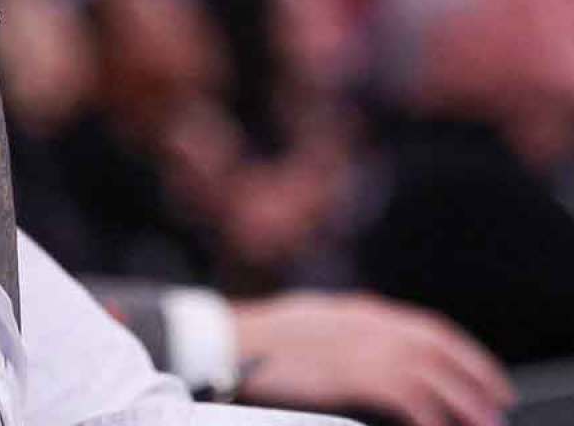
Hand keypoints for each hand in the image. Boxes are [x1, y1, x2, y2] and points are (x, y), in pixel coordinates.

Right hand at [234, 293, 514, 425]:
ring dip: (463, 400)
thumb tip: (375, 350)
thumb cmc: (263, 340)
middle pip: (437, 348)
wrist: (229, 340)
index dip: (463, 353)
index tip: (486, 376)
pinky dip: (430, 415)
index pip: (426, 328)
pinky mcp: (351, 373)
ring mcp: (360, 346)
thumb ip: (348, 333)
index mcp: (359, 311)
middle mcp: (367, 324)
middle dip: (474, 377)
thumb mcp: (314, 325)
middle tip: (497, 404)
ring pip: (431, 373)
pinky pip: (408, 397)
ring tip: (483, 424)